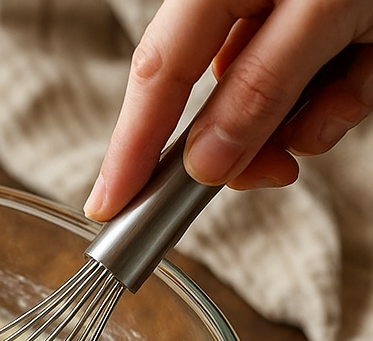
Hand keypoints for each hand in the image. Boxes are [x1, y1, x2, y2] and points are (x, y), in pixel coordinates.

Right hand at [84, 0, 372, 220]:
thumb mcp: (324, 13)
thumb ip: (261, 90)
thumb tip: (206, 164)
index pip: (155, 79)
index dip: (129, 148)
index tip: (106, 207)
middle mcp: (242, 5)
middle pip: (210, 101)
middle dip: (244, 144)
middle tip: (274, 175)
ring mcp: (282, 21)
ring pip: (267, 103)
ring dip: (307, 119)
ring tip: (348, 93)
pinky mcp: (320, 33)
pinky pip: (314, 87)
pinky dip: (342, 96)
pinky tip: (364, 76)